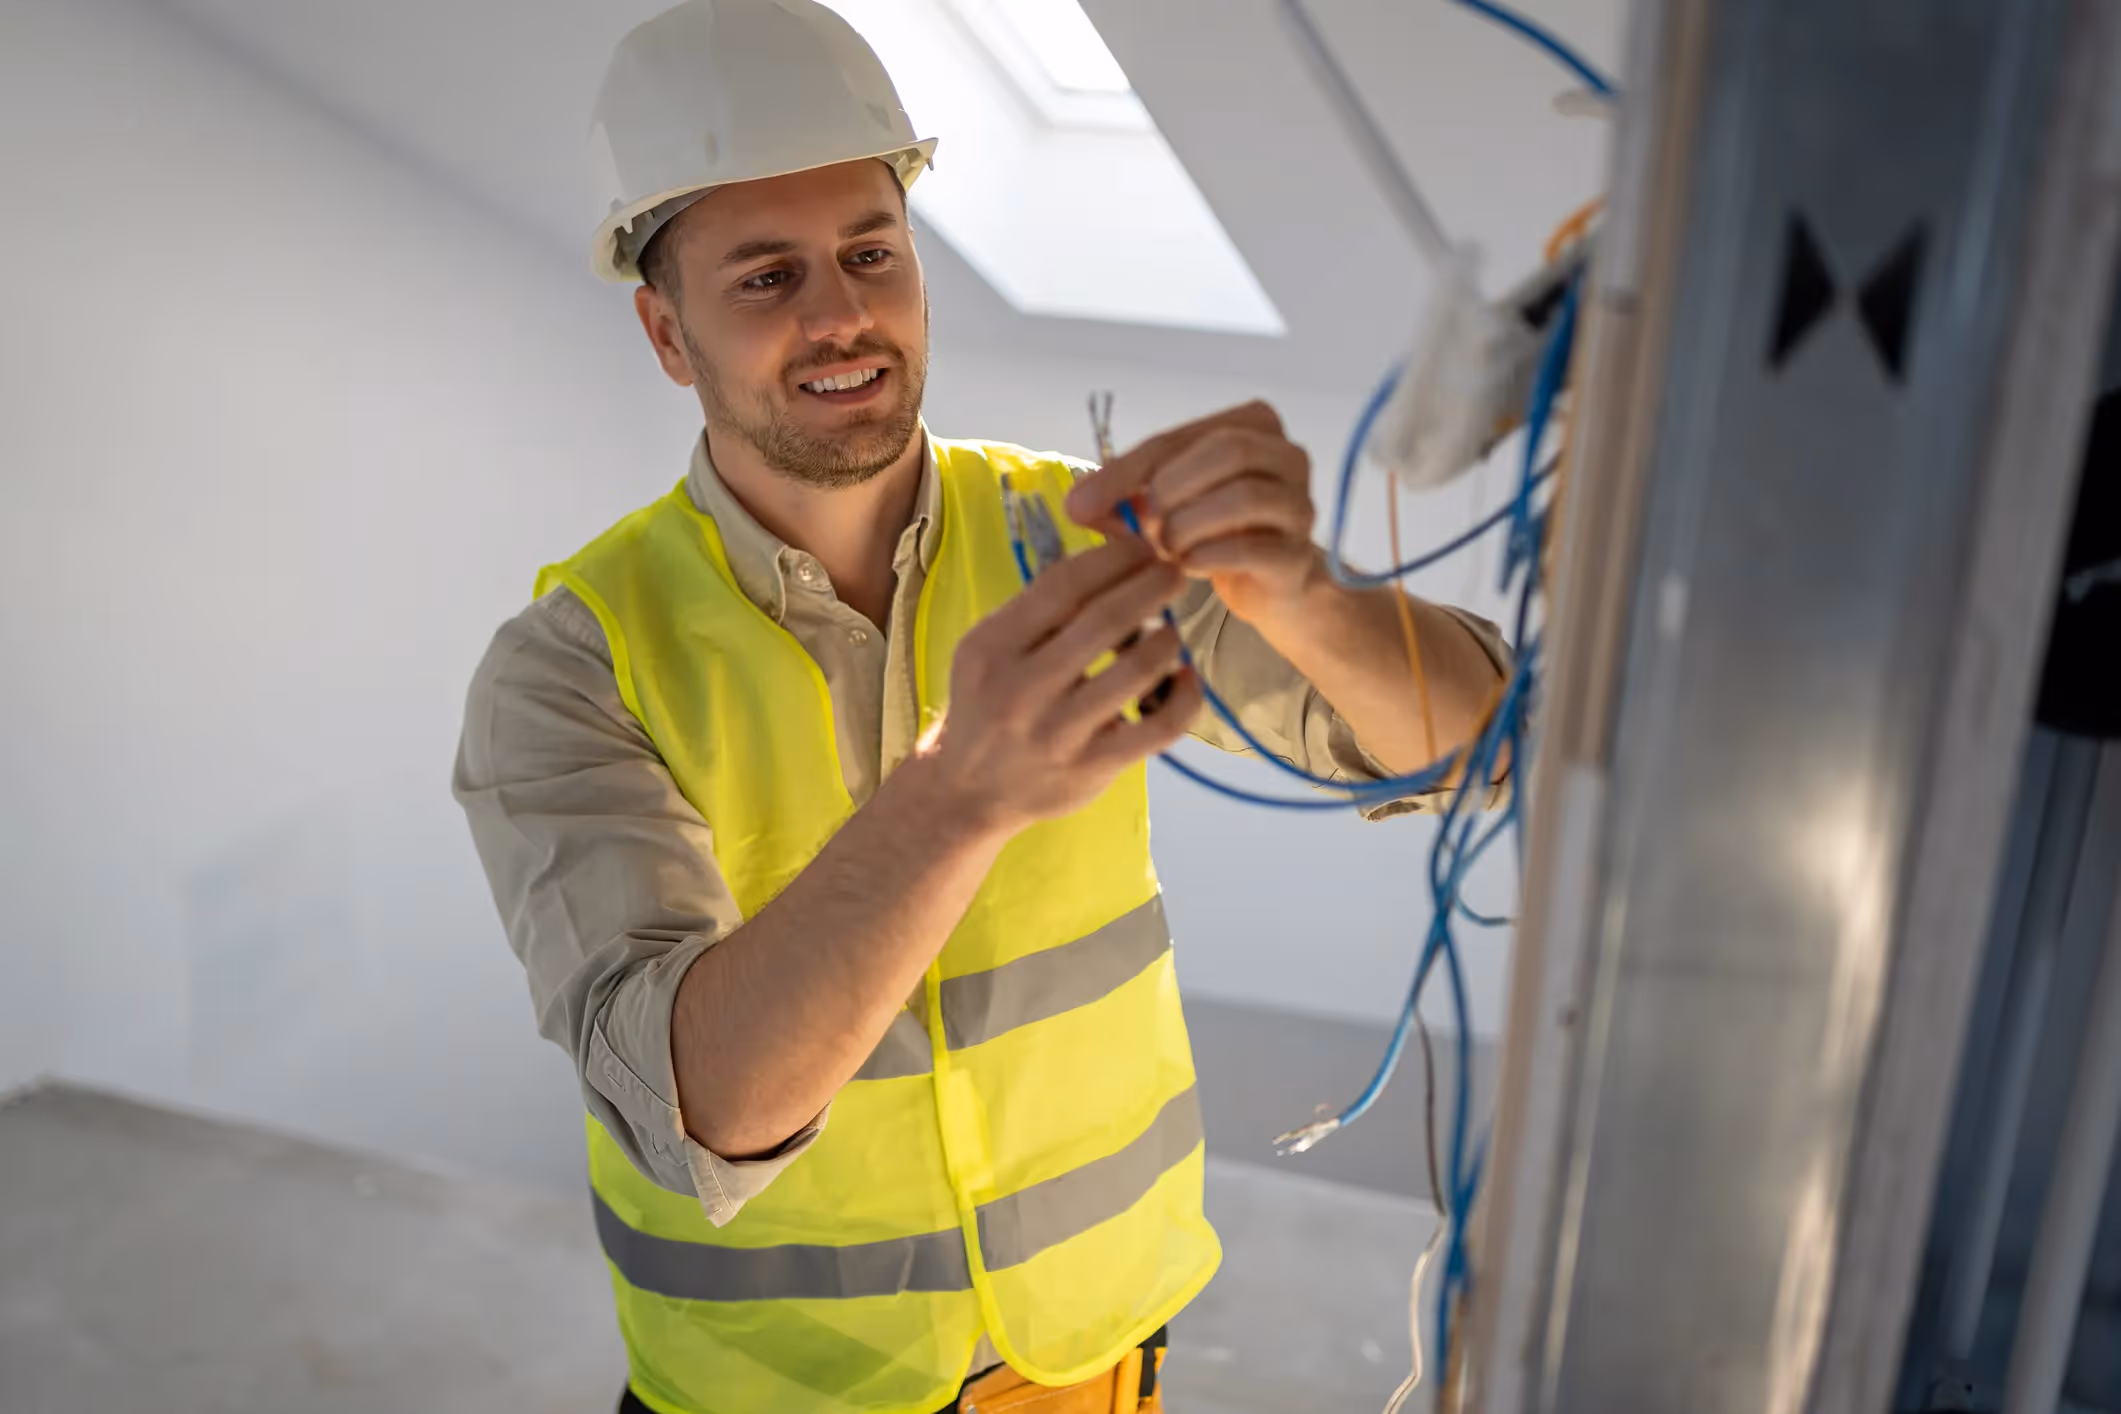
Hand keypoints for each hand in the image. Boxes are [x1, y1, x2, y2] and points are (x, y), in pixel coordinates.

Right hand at [910, 538, 1205, 834]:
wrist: (966, 790)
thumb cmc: (986, 705)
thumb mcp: (987, 649)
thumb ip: (1037, 611)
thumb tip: (1109, 560)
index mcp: (992, 647)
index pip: (1064, 585)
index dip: (1113, 558)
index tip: (1141, 547)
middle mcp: (1022, 688)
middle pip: (1106, 620)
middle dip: (1152, 586)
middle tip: (1175, 573)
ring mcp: (1059, 732)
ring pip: (1138, 670)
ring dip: (1167, 639)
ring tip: (1170, 630)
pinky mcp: (1092, 767)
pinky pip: (1160, 727)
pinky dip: (1184, 697)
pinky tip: (1184, 678)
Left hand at [1066, 400, 1320, 623]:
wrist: (1267, 585)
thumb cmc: (1213, 531)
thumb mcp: (1164, 502)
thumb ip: (1122, 494)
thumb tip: (1076, 504)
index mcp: (1253, 424)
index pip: (1180, 437)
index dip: (1125, 470)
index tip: (1082, 505)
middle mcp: (1288, 455)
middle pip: (1228, 450)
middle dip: (1172, 488)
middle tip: (1144, 524)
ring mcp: (1300, 505)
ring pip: (1245, 496)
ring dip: (1189, 524)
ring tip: (1166, 547)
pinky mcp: (1298, 555)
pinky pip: (1253, 548)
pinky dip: (1209, 558)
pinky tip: (1187, 567)